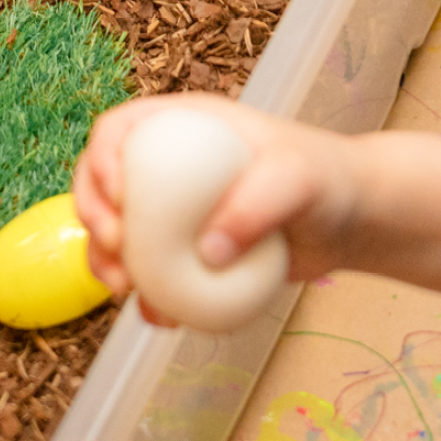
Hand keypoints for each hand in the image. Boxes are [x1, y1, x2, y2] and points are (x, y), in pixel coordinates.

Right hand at [72, 96, 360, 318]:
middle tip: (115, 255)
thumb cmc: (327, 181)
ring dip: (105, 259)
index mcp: (185, 124)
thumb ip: (256, 206)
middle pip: (102, 179)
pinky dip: (144, 293)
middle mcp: (171, 161)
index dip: (100, 160)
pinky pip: (149, 268)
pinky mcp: (188, 247)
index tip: (114, 202)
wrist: (350, 221)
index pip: (118, 129)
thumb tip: (207, 253)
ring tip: (126, 291)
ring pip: (116, 228)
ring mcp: (177, 206)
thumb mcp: (298, 180)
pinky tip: (161, 315)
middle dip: (90, 215)